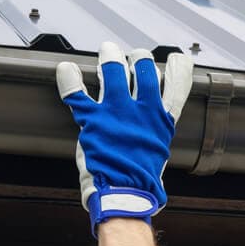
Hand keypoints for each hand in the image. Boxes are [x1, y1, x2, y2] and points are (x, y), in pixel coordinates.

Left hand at [56, 42, 192, 234]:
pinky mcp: (92, 121)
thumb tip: (155, 131)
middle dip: (139, 58)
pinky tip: (66, 69)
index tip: (177, 59)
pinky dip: (69, 79)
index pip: (176, 86)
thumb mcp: (158, 154)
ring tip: (109, 50)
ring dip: (111, 57)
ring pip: (114, 71)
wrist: (125, 195)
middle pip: (144, 69)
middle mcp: (141, 111)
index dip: (178, 69)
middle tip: (133, 56)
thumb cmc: (142, 182)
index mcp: (161, 121)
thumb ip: (155, 135)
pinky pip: (77, 93)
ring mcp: (116, 113)